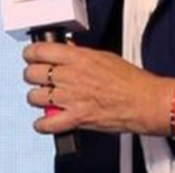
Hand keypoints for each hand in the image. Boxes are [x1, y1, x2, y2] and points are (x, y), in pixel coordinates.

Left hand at [21, 42, 174, 136]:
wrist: (144, 101)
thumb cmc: (130, 80)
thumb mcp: (103, 56)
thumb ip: (80, 54)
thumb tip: (67, 50)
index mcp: (78, 58)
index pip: (40, 51)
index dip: (30, 53)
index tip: (30, 55)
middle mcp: (70, 76)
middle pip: (32, 73)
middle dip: (32, 75)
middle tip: (36, 77)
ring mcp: (71, 98)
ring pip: (35, 96)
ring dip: (36, 97)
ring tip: (42, 97)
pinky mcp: (76, 118)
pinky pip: (47, 123)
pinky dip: (42, 124)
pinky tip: (44, 121)